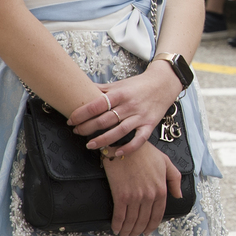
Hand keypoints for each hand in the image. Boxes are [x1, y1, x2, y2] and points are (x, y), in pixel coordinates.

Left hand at [69, 68, 183, 154]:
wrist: (164, 83)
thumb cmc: (139, 85)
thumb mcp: (119, 84)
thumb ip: (101, 89)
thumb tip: (79, 88)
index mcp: (120, 93)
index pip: (96, 105)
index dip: (81, 114)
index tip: (71, 120)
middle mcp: (130, 105)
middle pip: (105, 120)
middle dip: (87, 128)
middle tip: (77, 132)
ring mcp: (140, 116)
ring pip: (119, 132)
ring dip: (103, 140)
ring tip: (90, 145)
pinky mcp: (150, 125)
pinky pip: (139, 139)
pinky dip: (128, 147)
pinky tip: (117, 152)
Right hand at [101, 141, 182, 235]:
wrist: (126, 145)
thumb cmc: (146, 153)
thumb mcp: (166, 163)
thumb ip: (175, 180)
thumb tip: (179, 196)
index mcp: (161, 189)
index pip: (158, 214)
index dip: (152, 225)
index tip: (147, 231)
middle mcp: (149, 195)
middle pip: (144, 220)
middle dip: (139, 230)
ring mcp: (135, 196)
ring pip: (132, 220)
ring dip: (128, 230)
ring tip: (125, 235)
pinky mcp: (121, 195)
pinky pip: (120, 215)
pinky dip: (118, 224)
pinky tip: (116, 228)